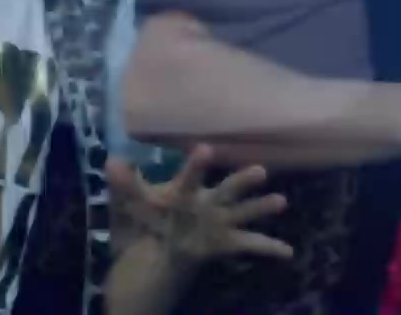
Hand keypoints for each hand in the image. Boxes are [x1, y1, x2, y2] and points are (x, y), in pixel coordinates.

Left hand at [106, 145, 293, 268]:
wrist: (159, 251)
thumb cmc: (151, 220)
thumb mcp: (136, 206)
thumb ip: (126, 186)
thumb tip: (111, 162)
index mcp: (184, 192)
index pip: (190, 177)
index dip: (197, 165)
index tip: (206, 149)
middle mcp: (207, 203)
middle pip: (226, 190)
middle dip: (242, 181)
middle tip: (261, 170)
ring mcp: (219, 223)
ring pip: (242, 213)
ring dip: (261, 208)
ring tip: (281, 201)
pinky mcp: (226, 244)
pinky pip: (250, 245)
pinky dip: (269, 248)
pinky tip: (289, 251)